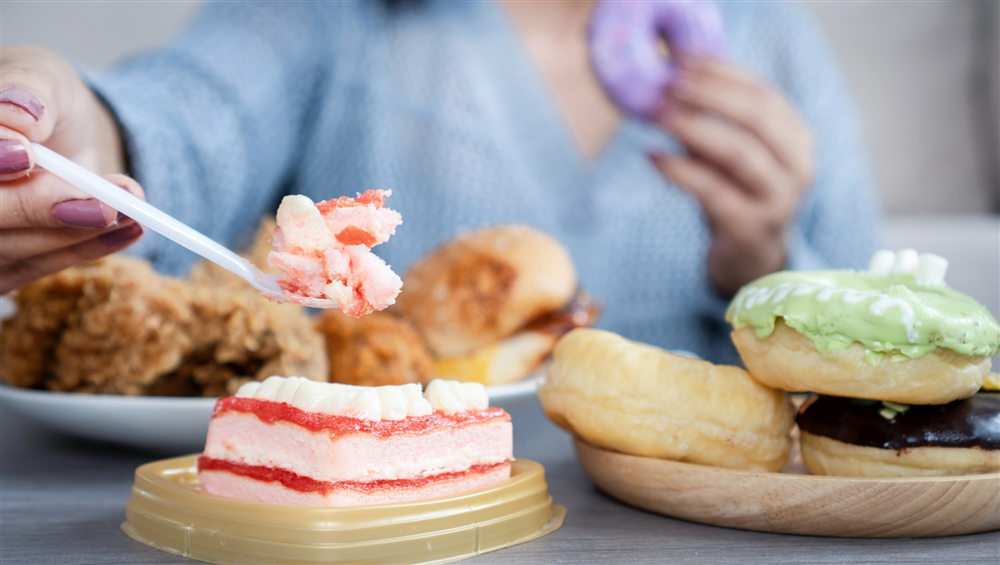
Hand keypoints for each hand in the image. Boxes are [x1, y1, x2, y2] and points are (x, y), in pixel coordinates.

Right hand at [0, 46, 144, 293]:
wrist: (62, 132)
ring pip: (5, 250)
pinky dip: (84, 249)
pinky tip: (127, 230)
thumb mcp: (41, 74)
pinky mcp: (1, 264)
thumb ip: (28, 90)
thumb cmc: (41, 96)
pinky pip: (33, 268)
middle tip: (102, 202)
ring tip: (128, 210)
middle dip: (36, 208)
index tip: (25, 156)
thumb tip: (19, 117)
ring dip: (72, 233)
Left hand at [649, 58, 814, 296]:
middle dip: (709, 94)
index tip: (683, 60)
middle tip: (668, 84)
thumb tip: (669, 82)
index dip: (723, 73)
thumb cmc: (737, 194)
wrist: (750, 258)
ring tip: (657, 115)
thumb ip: (713, 121)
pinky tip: (654, 158)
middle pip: (757, 116)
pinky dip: (681, 172)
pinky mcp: (750, 227)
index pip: (764, 92)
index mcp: (797, 137)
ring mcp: (777, 199)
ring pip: (738, 152)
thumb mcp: (732, 153)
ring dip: (693, 128)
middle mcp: (797, 166)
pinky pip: (713, 191)